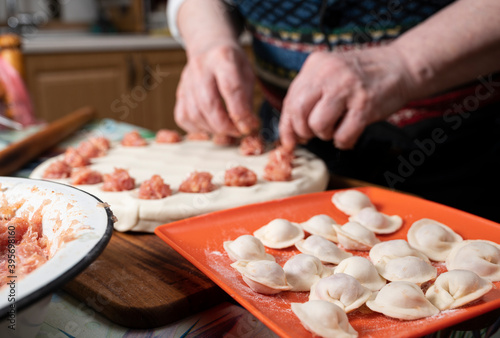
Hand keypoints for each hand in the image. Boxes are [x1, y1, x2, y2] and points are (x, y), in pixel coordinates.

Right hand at [174, 40, 258, 135]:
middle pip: (208, 104)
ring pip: (194, 114)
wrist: (208, 46)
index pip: (230, 89)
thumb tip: (247, 126)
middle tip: (238, 131)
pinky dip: (197, 128)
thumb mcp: (247, 73)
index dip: (240, 113)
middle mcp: (200, 68)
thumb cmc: (231, 62)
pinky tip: (210, 125)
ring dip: (213, 129)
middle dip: (225, 126)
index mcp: (222, 58)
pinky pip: (183, 117)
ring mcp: (186, 81)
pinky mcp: (179, 92)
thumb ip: (247, 99)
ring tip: (226, 130)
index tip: (248, 127)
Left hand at [279, 46, 412, 149]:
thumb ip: (311, 93)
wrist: (402, 65)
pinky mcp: (365, 104)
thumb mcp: (331, 72)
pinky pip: (342, 135)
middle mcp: (328, 73)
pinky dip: (343, 141)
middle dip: (302, 131)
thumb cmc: (363, 75)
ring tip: (336, 128)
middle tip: (312, 135)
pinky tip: (349, 133)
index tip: (289, 140)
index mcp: (316, 64)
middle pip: (298, 112)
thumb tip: (291, 129)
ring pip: (317, 125)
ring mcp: (347, 88)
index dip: (287, 125)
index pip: (290, 99)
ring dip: (324, 134)